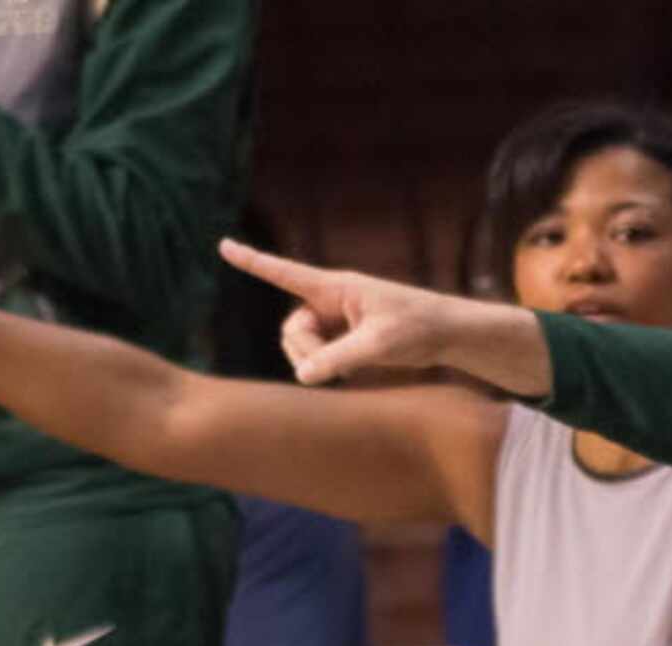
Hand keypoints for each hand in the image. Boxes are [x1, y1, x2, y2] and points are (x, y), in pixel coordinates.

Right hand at [218, 238, 513, 388]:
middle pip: (292, 329)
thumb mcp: (379, 344)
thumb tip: (303, 375)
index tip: (223, 245)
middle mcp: (331, 300)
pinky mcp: (346, 338)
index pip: (285, 272)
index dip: (253, 261)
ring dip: (316, 362)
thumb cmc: (418, 327)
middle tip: (332, 366)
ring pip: (302, 345)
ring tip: (351, 368)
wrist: (448, 334)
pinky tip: (356, 370)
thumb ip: (339, 359)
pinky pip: (319, 356)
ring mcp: (337, 320)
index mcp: (336, 287)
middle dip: (303, 350)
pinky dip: (329, 368)